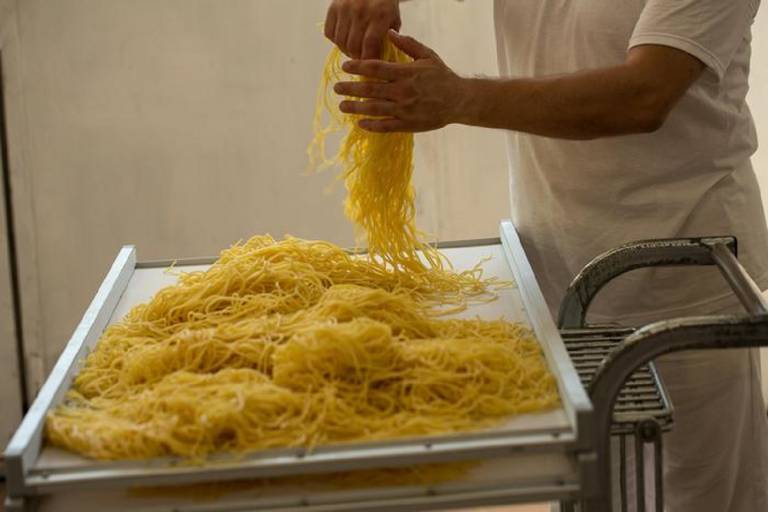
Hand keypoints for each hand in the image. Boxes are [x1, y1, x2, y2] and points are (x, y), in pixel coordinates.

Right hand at [325, 0, 401, 58]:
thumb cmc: (385, 6)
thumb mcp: (393, 21)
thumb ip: (389, 41)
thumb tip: (380, 64)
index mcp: (380, 14)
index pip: (369, 45)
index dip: (367, 60)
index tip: (369, 68)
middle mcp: (360, 10)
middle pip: (353, 45)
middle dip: (357, 58)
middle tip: (361, 60)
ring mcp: (345, 8)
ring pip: (340, 42)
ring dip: (346, 51)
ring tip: (353, 50)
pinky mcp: (333, 7)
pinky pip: (329, 33)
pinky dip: (336, 41)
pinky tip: (344, 39)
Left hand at [334, 31, 464, 132]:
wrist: (459, 101)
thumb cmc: (442, 76)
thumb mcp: (427, 55)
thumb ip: (408, 44)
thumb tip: (389, 32)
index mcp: (406, 73)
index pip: (376, 68)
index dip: (357, 66)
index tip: (344, 66)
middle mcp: (403, 91)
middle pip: (370, 90)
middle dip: (350, 88)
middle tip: (336, 88)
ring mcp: (405, 110)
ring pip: (374, 109)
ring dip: (356, 108)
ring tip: (342, 106)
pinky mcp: (408, 124)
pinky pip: (386, 127)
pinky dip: (371, 126)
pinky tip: (360, 123)